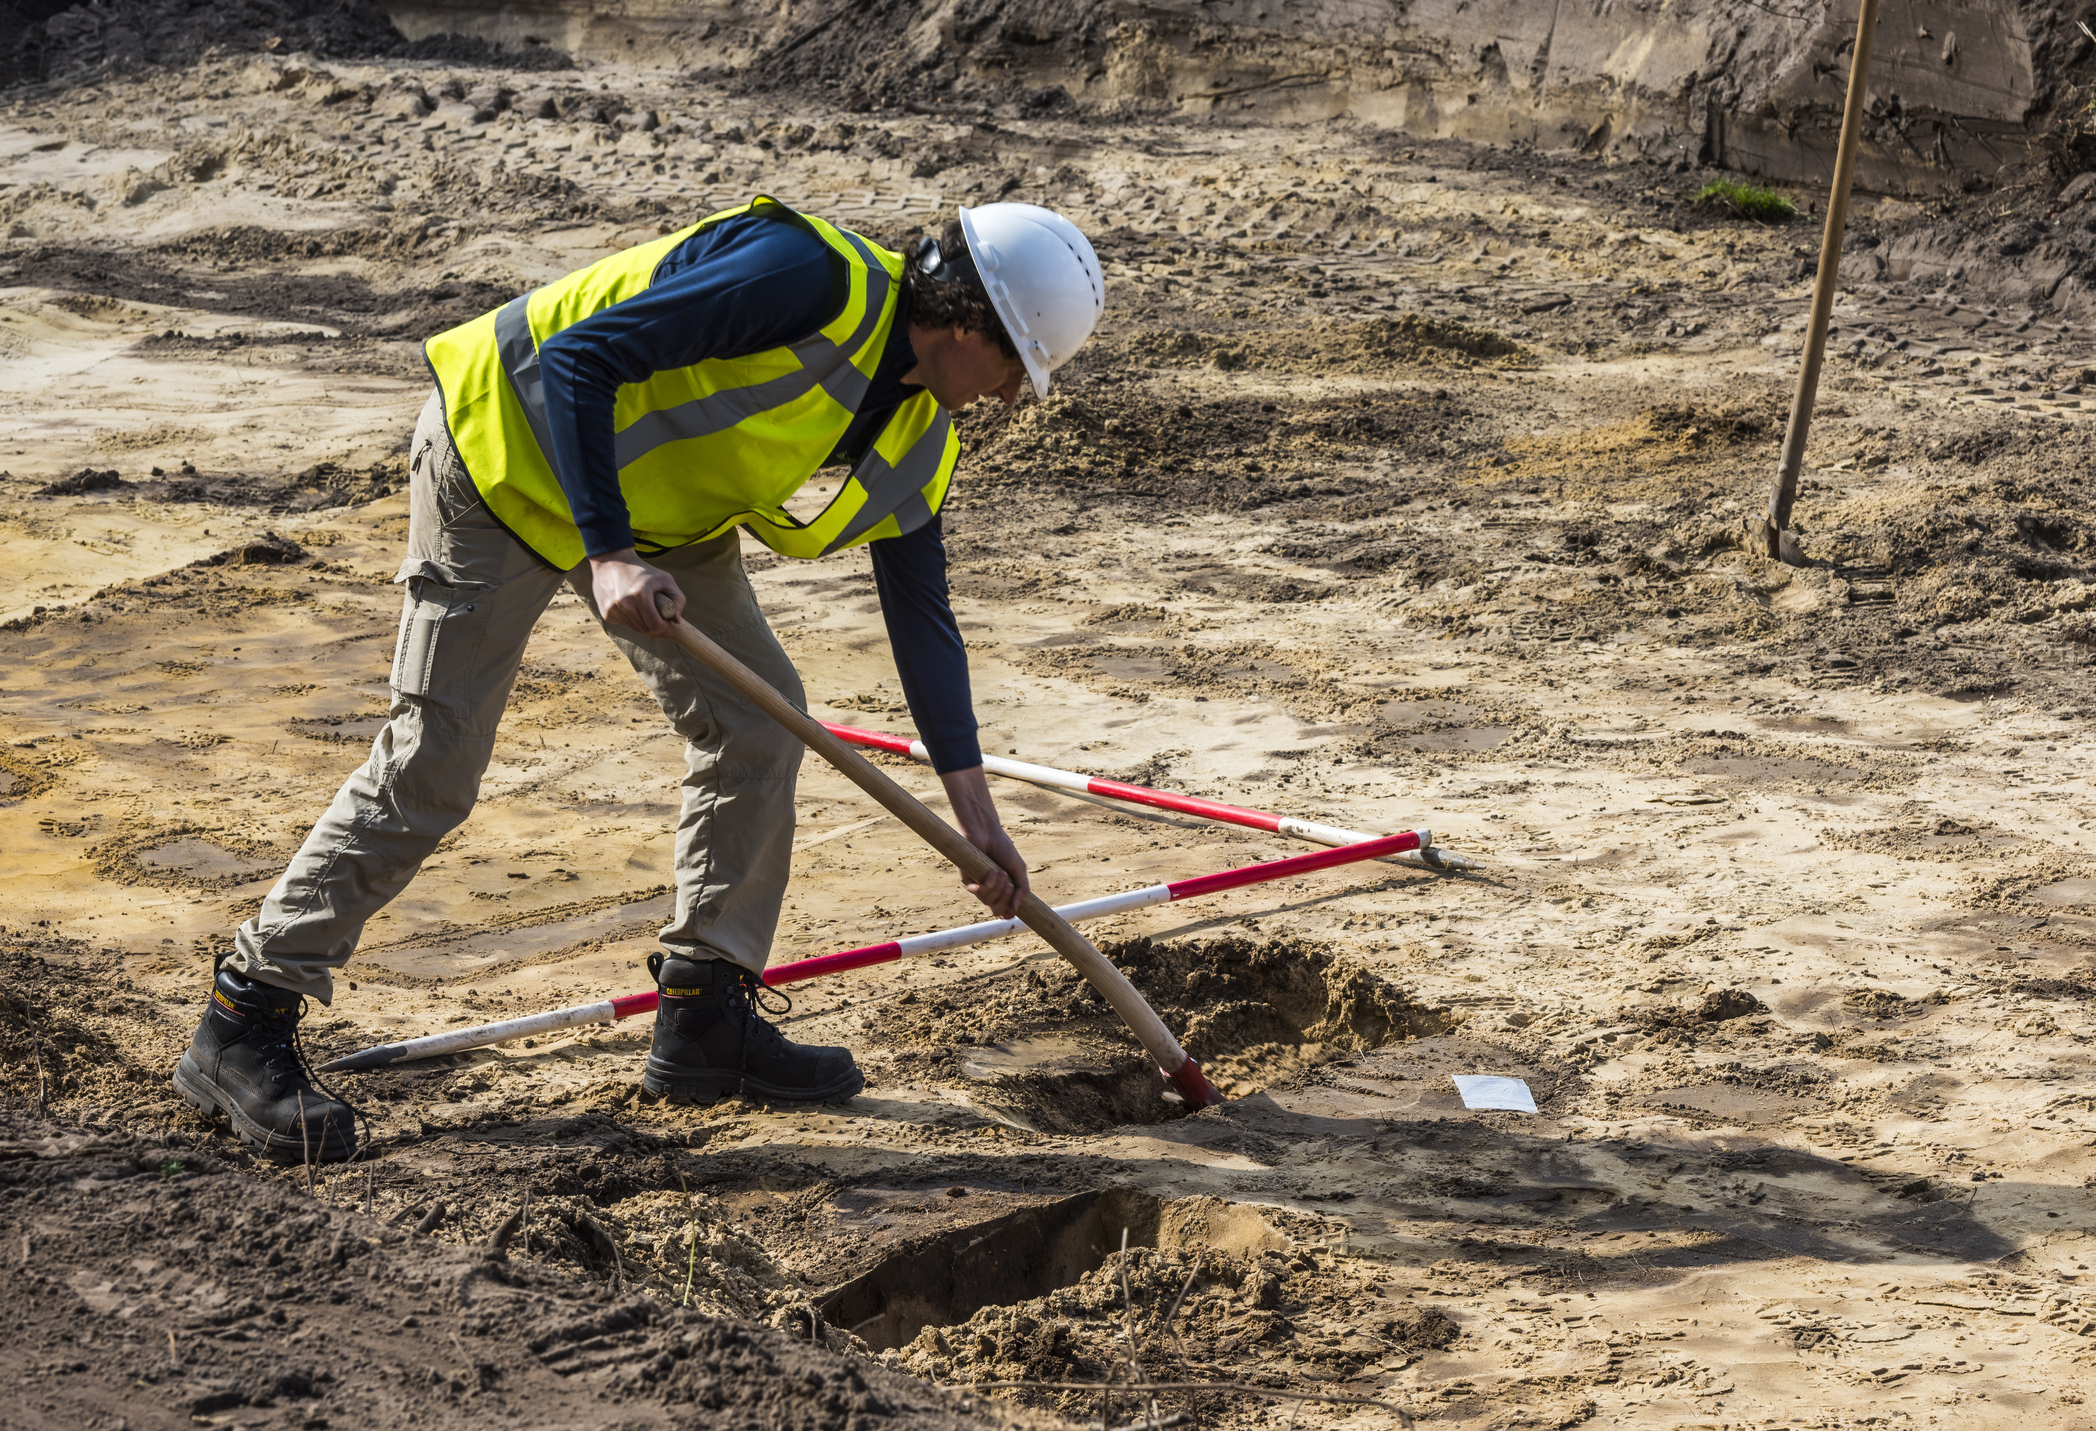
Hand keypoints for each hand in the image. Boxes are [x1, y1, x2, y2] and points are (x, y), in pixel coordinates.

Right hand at [588, 548, 683, 637]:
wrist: (611, 562)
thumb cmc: (642, 571)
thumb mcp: (665, 578)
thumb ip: (677, 598)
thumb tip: (677, 620)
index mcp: (640, 594)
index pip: (655, 625)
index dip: (666, 630)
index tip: (672, 629)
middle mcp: (623, 603)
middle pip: (645, 629)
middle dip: (657, 630)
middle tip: (664, 626)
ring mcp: (612, 609)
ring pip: (635, 628)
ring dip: (645, 626)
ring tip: (650, 615)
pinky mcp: (606, 613)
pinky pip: (625, 624)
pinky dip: (633, 621)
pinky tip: (635, 610)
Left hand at [940, 766, 1029, 919]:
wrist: (987, 833)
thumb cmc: (1003, 848)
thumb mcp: (1019, 870)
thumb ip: (1022, 890)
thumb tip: (1016, 909)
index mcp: (1001, 890)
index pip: (1003, 911)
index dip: (1009, 913)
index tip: (1015, 907)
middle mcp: (989, 891)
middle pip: (996, 910)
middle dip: (1005, 900)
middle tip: (1010, 886)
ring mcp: (977, 886)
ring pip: (988, 902)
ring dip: (998, 889)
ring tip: (1001, 872)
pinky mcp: (966, 881)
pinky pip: (978, 892)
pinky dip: (988, 884)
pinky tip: (992, 872)